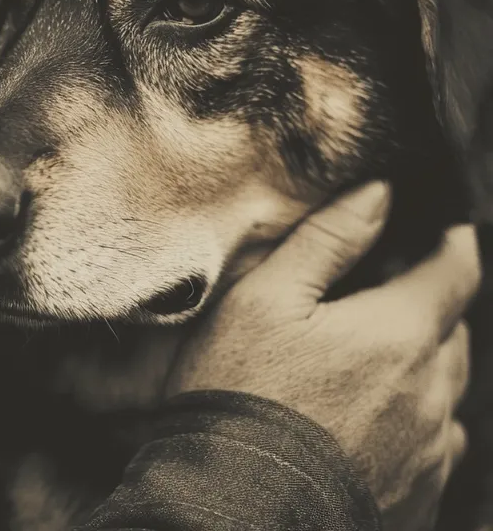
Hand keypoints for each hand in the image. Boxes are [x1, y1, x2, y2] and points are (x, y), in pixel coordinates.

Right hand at [164, 181, 479, 530]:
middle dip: (431, 302)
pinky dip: (420, 418)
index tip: (443, 228)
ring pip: (448, 387)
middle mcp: (431, 391)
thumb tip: (379, 193)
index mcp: (399, 333)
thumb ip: (328, 240)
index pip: (455, 272)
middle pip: (455, 330)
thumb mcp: (266, 297)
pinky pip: (439, 444)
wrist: (239, 503)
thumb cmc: (242, 391)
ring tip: (376, 355)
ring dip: (426, 361)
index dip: (452, 242)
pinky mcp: (419, 494)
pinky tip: (379, 417)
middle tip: (385, 290)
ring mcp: (429, 449)